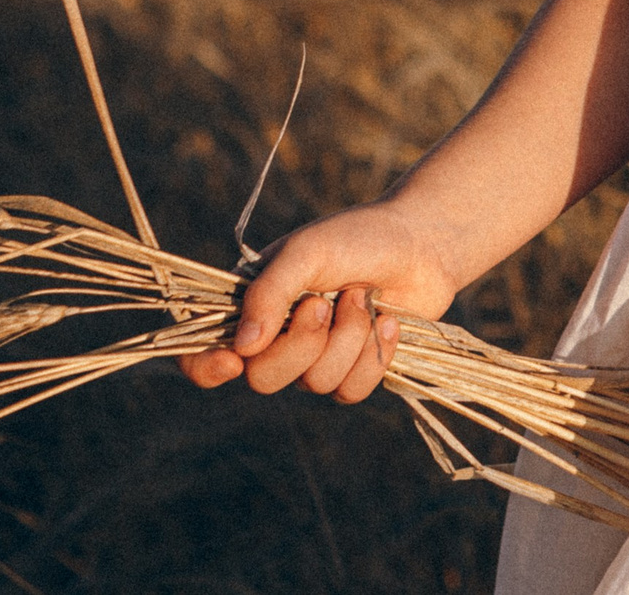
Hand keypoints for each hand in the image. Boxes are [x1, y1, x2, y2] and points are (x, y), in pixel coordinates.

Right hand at [179, 200, 464, 401]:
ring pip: (314, 383)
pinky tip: (389, 321)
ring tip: (364, 296)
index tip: (235, 360)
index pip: (205, 351)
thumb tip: (243, 347)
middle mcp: (278, 336)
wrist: (424, 243)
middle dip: (300, 343)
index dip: (205, 366)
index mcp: (252, 304)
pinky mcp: (355, 369)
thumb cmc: (357, 237)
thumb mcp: (306, 252)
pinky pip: (350, 390)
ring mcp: (318, 356)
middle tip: (325, 301)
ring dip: (347, 338)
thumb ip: (270, 293)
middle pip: (264, 378)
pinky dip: (373, 355)